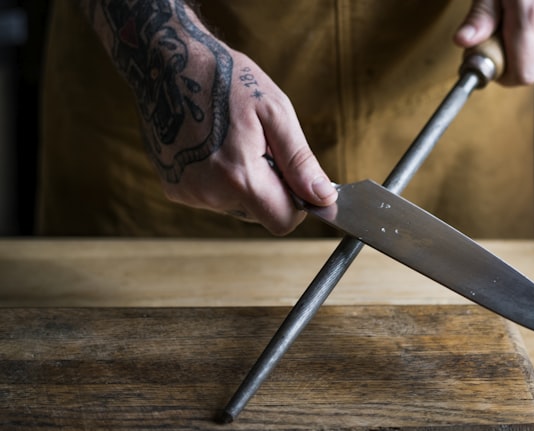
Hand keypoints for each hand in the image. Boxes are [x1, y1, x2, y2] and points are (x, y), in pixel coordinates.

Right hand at [153, 47, 337, 235]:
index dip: (297, 205)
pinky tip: (213, 145)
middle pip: (260, 214)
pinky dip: (222, 178)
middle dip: (270, 187)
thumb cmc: (225, 79)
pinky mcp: (174, 187)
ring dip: (246, 182)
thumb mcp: (275, 112)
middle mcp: (209, 193)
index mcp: (238, 176)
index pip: (282, 222)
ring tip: (234, 140)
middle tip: (260, 146)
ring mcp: (188, 192)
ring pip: (238, 205)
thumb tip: (323, 197)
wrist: (165, 60)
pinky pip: (214, 196)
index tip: (296, 179)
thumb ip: (300, 161)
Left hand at [454, 0, 533, 84]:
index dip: (506, 75)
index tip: (491, 61)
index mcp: (530, 16)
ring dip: (529, 39)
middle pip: (533, 63)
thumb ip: (480, 15)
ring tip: (518, 11)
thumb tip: (464, 42)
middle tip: (498, 30)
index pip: (523, 75)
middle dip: (513, 54)